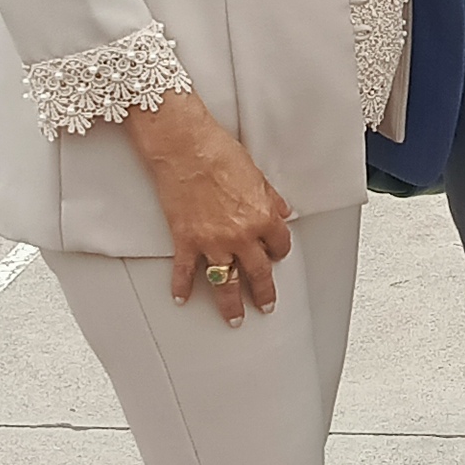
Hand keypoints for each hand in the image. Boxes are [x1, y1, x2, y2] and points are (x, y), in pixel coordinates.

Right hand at [123, 90, 292, 323]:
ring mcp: (213, 241)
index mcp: (263, 217)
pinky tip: (182, 297)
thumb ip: (270, 197)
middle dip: (263, 293)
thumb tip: (282, 209)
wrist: (184, 146)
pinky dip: (182, 287)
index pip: (280, 245)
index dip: (279, 251)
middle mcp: (241, 235)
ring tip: (234, 318)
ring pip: (226, 283)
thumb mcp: (256, 173)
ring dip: (231, 304)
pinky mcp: (186, 240)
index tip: (276, 256)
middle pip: (258, 273)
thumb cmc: (218, 151)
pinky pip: (186, 272)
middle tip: (265, 306)